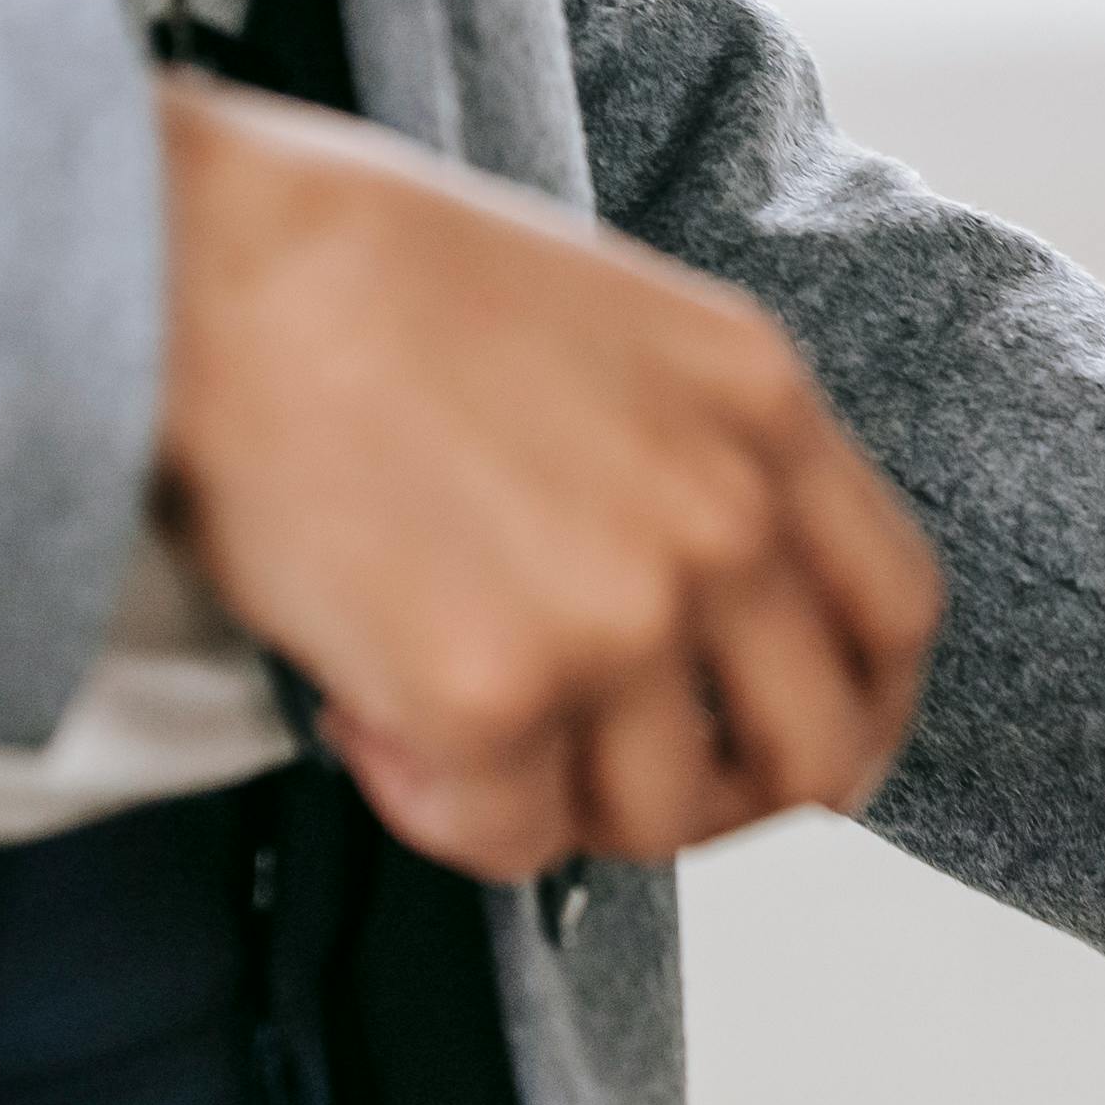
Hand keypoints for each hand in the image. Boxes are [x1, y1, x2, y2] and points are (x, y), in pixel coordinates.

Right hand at [150, 75, 943, 880]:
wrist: (209, 264)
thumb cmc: (366, 274)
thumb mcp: (614, 326)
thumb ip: (695, 459)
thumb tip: (702, 619)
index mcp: (764, 411)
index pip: (895, 618)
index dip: (855, 713)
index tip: (779, 745)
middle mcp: (724, 521)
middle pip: (817, 754)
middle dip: (723, 801)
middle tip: (610, 781)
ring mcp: (621, 616)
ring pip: (652, 818)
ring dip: (551, 797)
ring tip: (438, 709)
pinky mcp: (493, 698)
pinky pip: (506, 840)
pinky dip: (430, 805)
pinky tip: (359, 710)